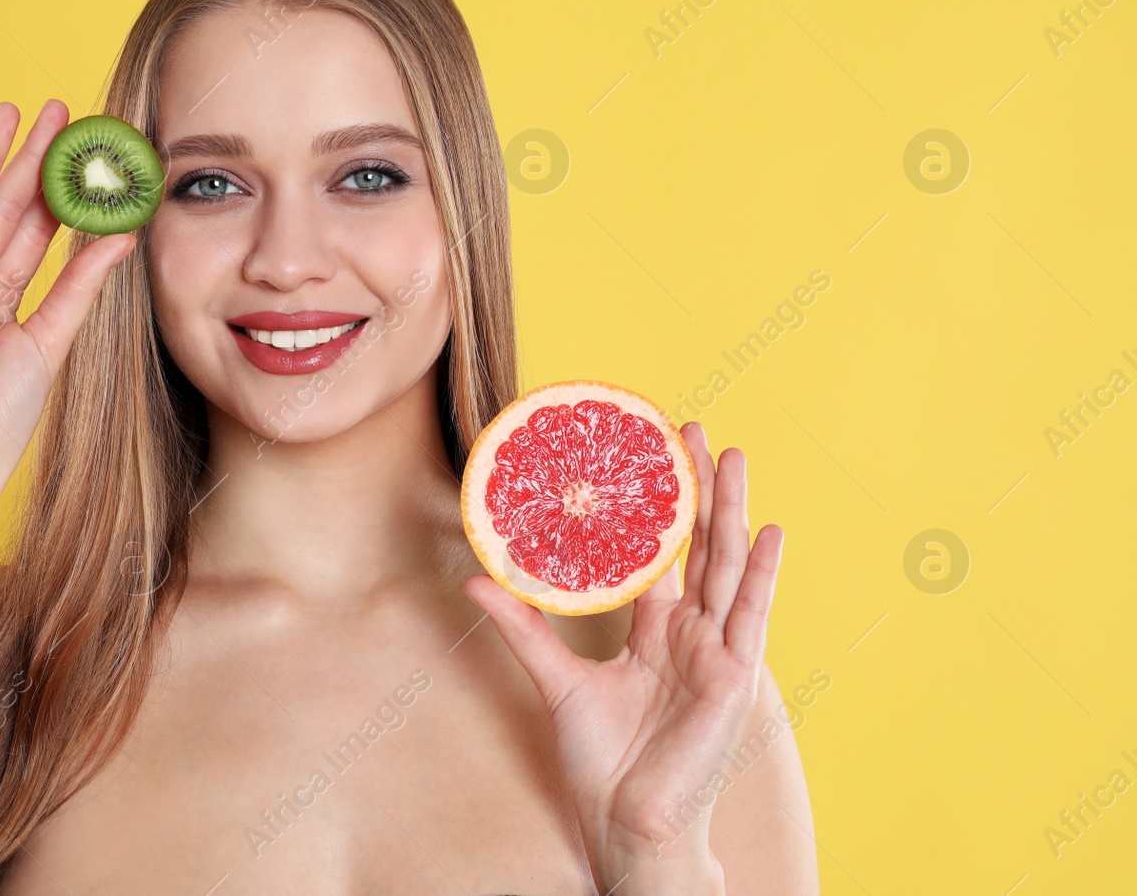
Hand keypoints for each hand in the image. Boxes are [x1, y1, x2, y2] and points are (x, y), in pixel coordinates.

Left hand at [464, 422, 783, 893]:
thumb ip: (523, 628)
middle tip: (692, 429)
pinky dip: (762, 576)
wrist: (628, 820)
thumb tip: (475, 582)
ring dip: (732, 511)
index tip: (648, 453)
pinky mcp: (734, 677)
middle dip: (697, 488)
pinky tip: (772, 533)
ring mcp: (715, 652)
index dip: (654, 506)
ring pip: (725, 567)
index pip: (658, 554)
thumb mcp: (556, 681)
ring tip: (735, 456)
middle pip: (696, 546)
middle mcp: (688, 633)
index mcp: (653, 631)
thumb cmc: (601, 761)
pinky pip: (751, 617)